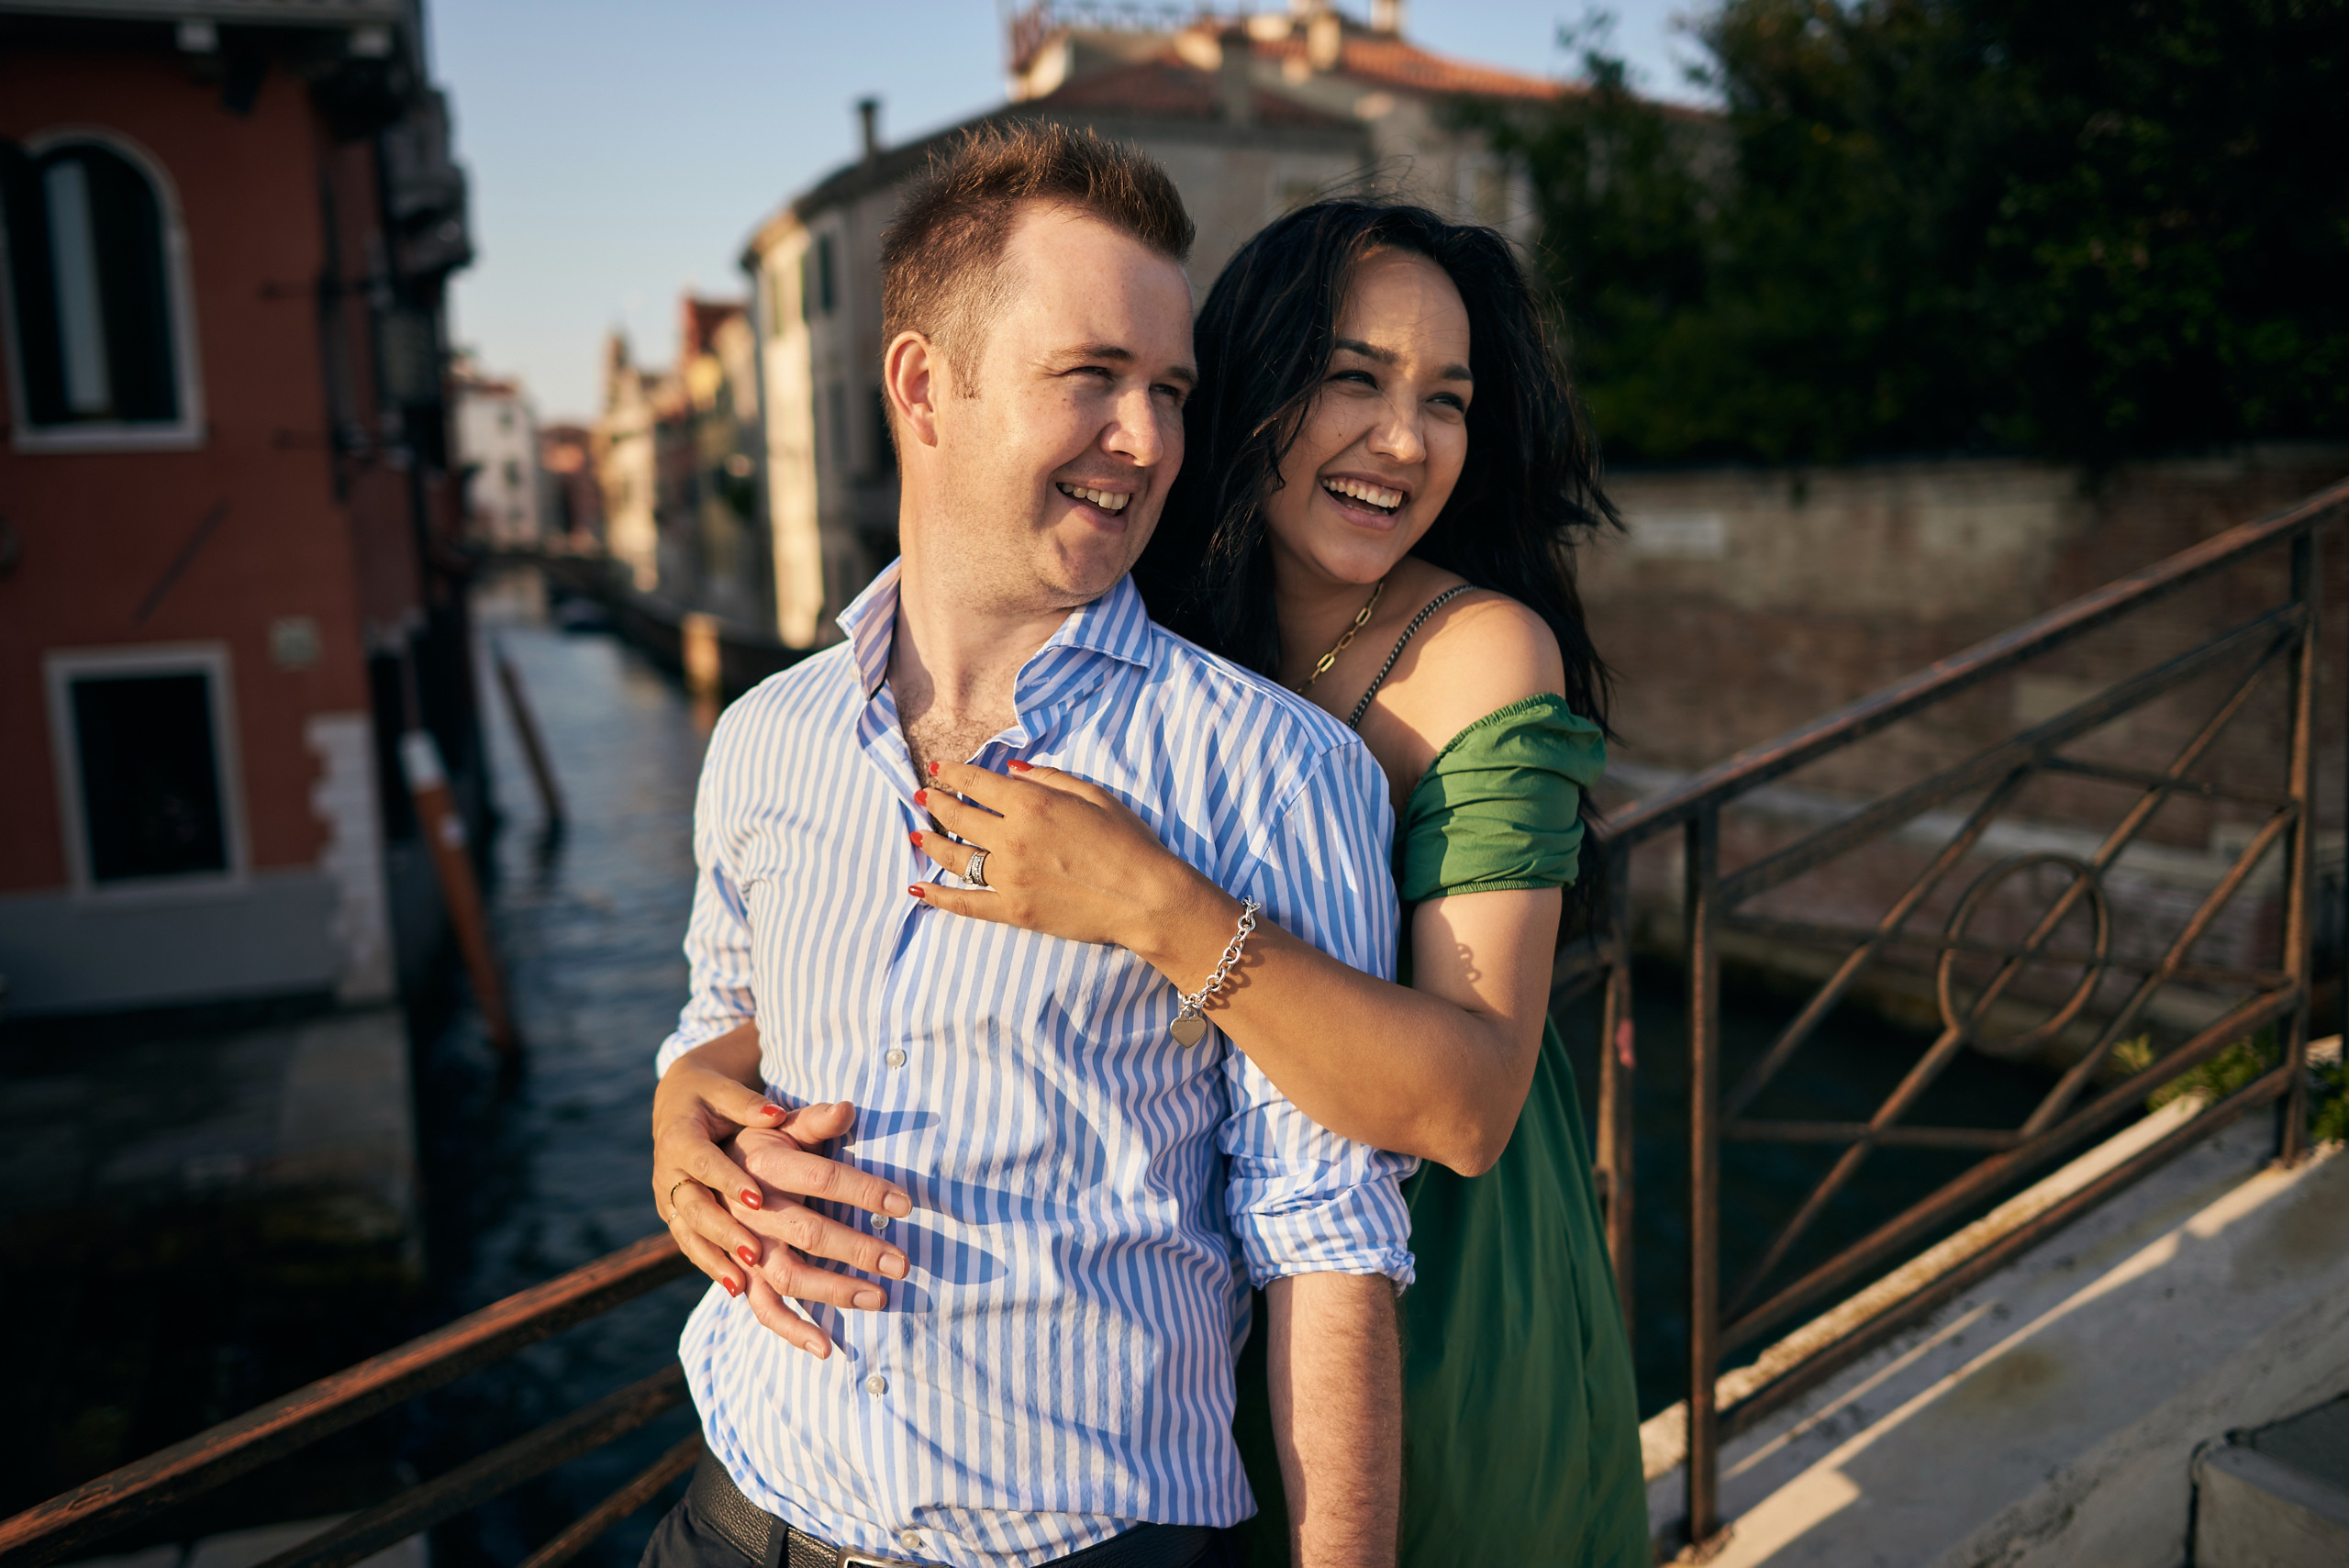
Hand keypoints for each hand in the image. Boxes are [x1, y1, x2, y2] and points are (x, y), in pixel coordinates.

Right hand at [652, 1052, 910, 1329]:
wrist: (692, 1161)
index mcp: (763, 1165)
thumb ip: (813, 1120)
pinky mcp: (736, 1273)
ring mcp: (740, 1245)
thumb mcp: (778, 1125)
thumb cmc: (753, 1141)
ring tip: (879, 1299)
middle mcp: (748, 1209)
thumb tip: (848, 1108)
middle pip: (807, 1232)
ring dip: (832, 1291)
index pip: (821, 1177)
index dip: (864, 1190)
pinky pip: (761, 1307)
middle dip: (857, 1249)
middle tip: (902, 1263)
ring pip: (785, 1275)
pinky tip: (825, 1347)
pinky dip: (789, 1328)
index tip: (906, 1205)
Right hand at [652, 1052, 791, 1293]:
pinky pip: (691, 1246)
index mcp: (679, 1138)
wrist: (677, 1103)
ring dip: (716, 1259)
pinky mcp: (676, 1217)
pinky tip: (737, 1289)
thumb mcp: (725, 1090)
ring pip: (690, 1234)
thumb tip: (777, 1113)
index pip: (703, 1162)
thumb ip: (749, 1104)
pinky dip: (712, 1266)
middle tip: (754, 1253)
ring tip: (742, 1282)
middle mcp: (668, 1173)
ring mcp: (669, 1199)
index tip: (757, 1198)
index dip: (728, 1180)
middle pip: (694, 1207)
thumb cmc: (709, 1093)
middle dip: (723, 1232)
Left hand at [910, 759, 1227, 957]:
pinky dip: (939, 896)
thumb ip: (1048, 778)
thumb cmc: (1127, 841)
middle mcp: (1011, 838)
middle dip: (936, 803)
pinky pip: (966, 904)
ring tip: (918, 834)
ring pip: (955, 857)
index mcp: (1030, 803)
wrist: (1144, 896)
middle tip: (924, 798)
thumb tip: (1013, 771)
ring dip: (931, 843)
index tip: (938, 770)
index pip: (976, 783)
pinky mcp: (1013, 911)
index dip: (952, 774)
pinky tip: (919, 889)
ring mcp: (1009, 877)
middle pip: (958, 817)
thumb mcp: (1093, 795)